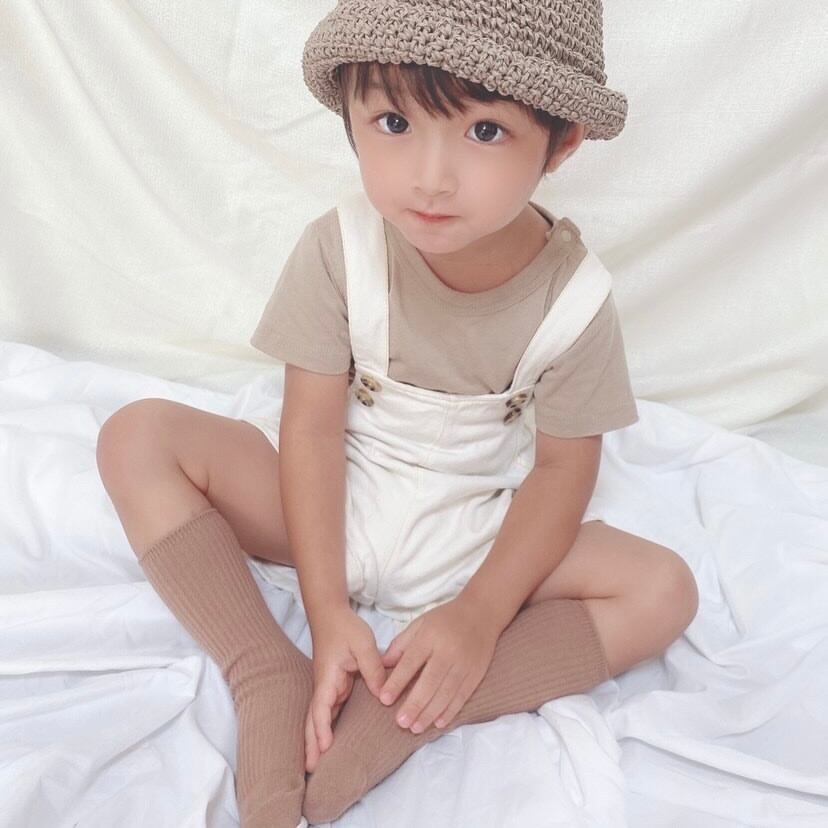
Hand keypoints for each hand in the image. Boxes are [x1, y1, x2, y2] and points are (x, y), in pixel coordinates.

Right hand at [305, 606, 385, 772]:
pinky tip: (328, 743)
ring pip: (319, 719)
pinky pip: (328, 712)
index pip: (321, 708)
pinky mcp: (335, 687)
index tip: (325, 747)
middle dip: (311, 744)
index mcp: (328, 678)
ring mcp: (328, 688)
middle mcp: (324, 687)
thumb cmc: (346, 628)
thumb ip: (374, 670)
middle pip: (313, 720)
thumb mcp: (363, 645)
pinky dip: (325, 728)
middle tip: (311, 770)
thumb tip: (384, 695)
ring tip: (316, 766)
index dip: (322, 729)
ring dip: (316, 740)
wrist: (331, 614)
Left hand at [378, 596, 500, 735]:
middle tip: (401, 722)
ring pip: (446, 692)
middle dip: (415, 704)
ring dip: (430, 712)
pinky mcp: (477, 673)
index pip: (411, 662)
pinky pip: (463, 695)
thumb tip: (382, 666)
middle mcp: (448, 651)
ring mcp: (464, 663)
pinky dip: (451, 711)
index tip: (384, 699)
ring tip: (415, 727)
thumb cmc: (445, 619)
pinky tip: (439, 723)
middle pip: (430, 681)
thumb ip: (401, 645)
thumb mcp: (420, 624)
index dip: (397, 682)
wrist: (481, 613)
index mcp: (430, 636)